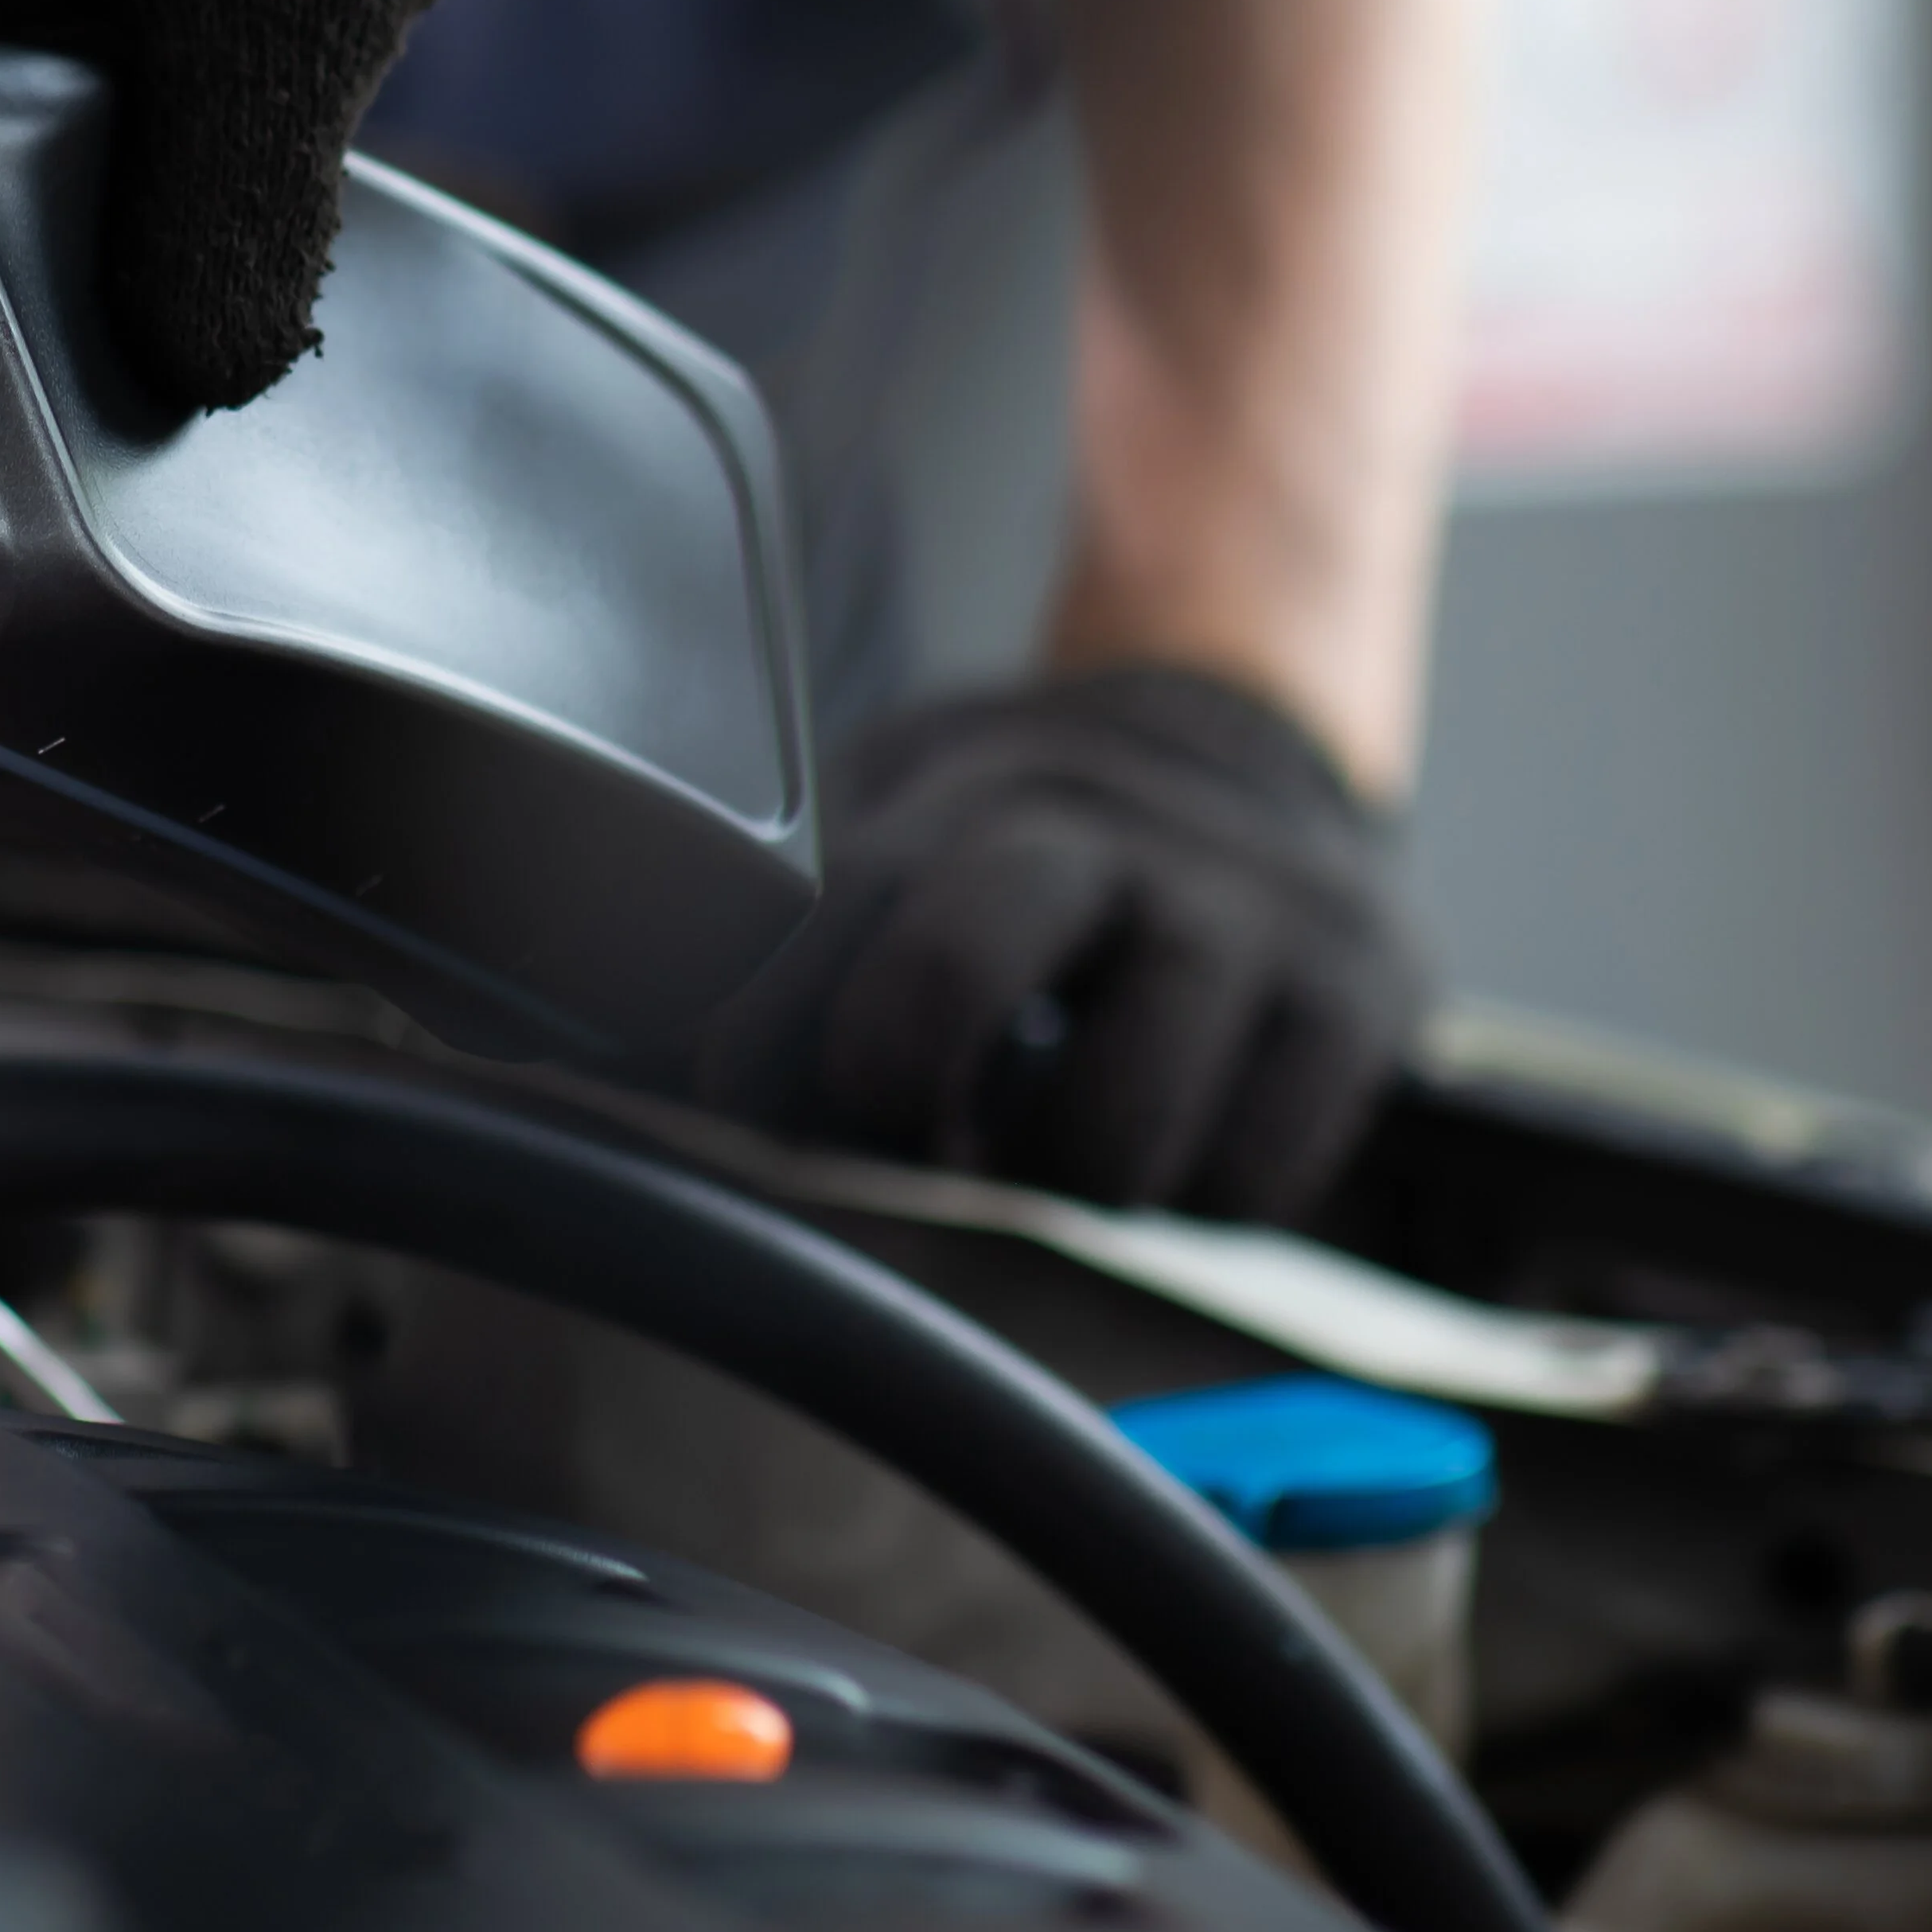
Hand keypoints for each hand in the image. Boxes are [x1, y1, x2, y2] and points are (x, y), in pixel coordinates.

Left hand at [708, 664, 1427, 1219]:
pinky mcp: (1365, 995)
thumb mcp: (911, 819)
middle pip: (940, 983)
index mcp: (972, 793)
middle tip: (910, 1125)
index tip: (731, 1103)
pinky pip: (1249, 1179)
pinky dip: (1201, 1191)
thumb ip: (784, 927)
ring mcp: (1248, 917)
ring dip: (1066, 1174)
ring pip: (1109, 1136)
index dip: (755, 1033)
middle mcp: (1109, 837)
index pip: (827, 912)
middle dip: (887, 1092)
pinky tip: (1185, 1132)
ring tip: (1067, 1133)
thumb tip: (565, 1045)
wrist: (1261, 740)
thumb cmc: (1037, 834)